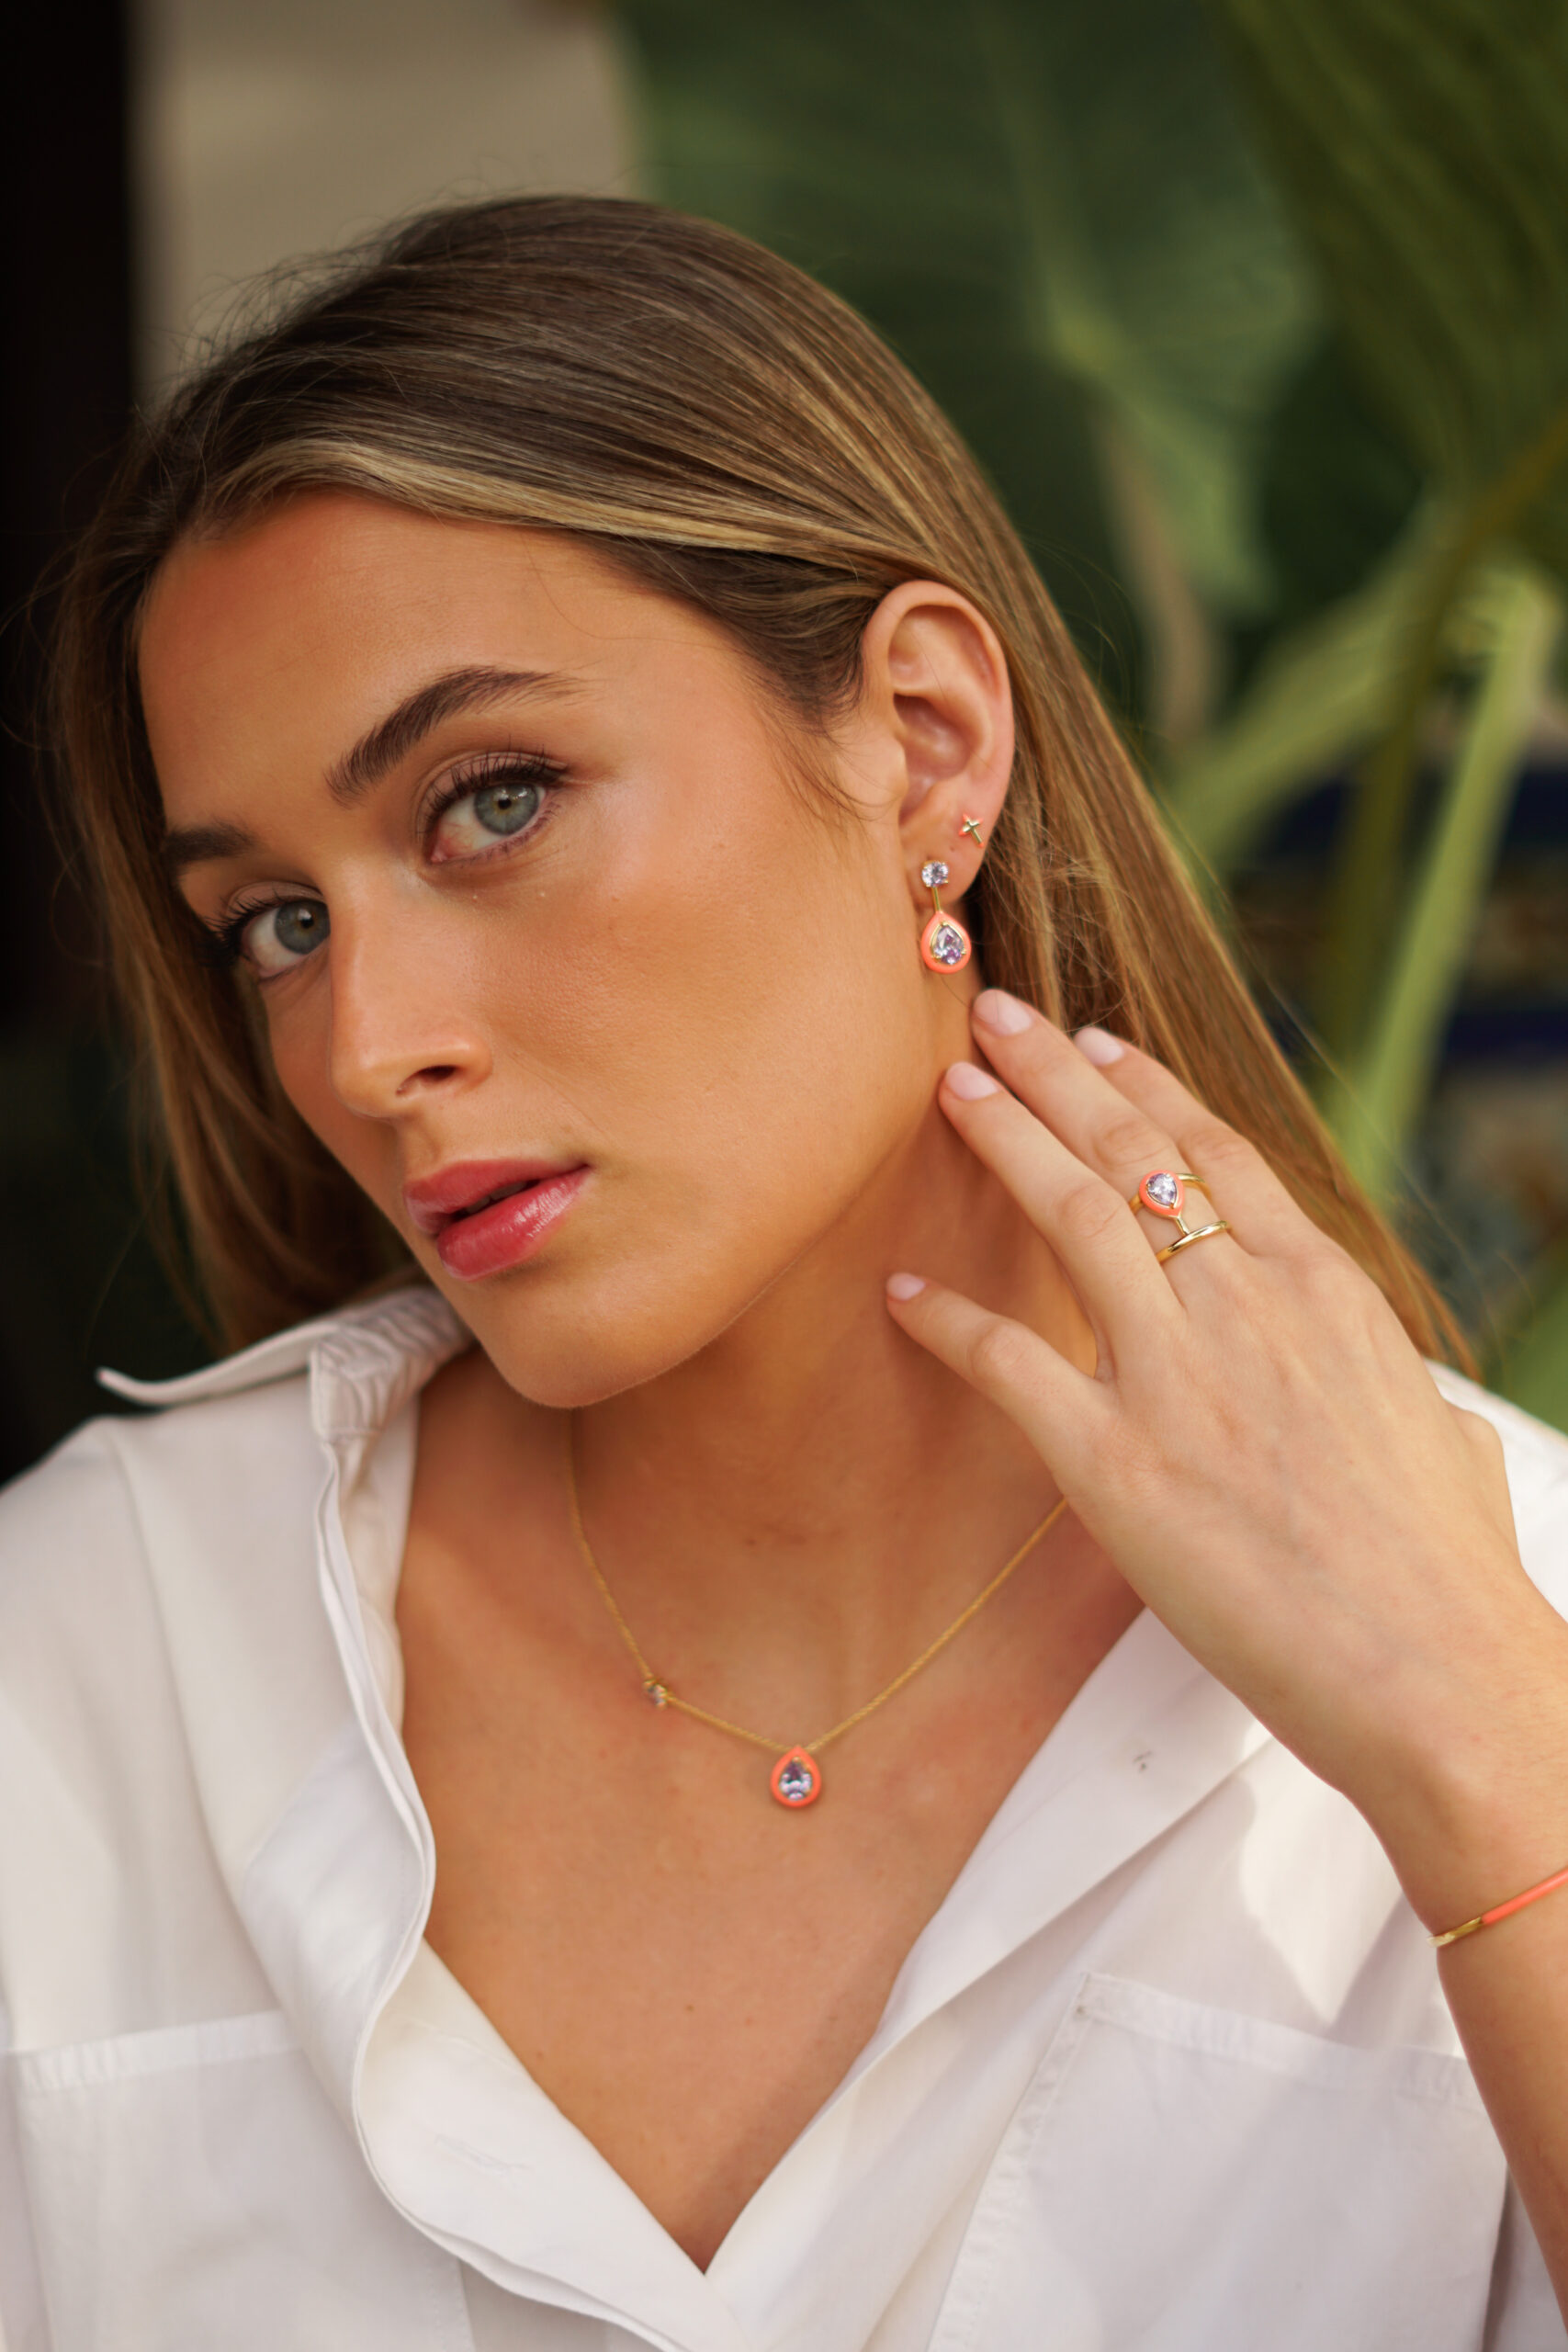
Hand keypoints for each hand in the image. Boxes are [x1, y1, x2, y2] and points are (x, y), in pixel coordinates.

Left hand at [885, 990, 1567, 1927]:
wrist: (1438, 1673)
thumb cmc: (1450, 1572)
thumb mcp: (1439, 1435)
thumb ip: (1395, 1387)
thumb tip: (1407, 1396)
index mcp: (1323, 1290)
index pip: (1217, 1150)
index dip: (1144, 1085)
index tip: (1093, 1042)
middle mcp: (1246, 1306)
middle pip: (1132, 1150)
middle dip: (1052, 1073)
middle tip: (992, 1015)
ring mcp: (1178, 1377)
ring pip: (1071, 1215)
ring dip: (1003, 1139)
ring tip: (949, 1088)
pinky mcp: (1117, 1464)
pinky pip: (1009, 1364)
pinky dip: (949, 1322)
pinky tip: (904, 1294)